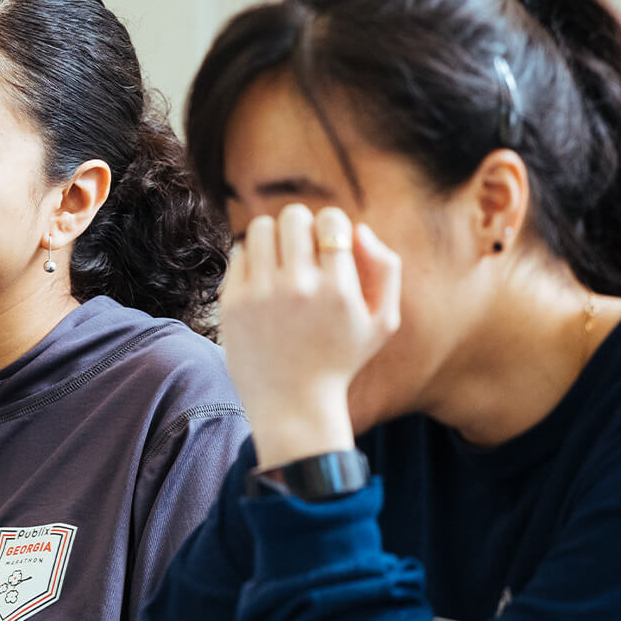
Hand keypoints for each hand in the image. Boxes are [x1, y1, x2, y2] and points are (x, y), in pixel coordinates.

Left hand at [220, 204, 401, 466]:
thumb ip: (386, 269)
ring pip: (261, 228)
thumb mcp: (383, 322)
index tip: (329, 244)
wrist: (293, 404)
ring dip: (274, 236)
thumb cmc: (341, 360)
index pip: (331, 220)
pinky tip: (262, 277)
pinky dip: (252, 257)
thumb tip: (359, 228)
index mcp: (339, 289)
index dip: (332, 224)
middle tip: (303, 250)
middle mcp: (299, 287)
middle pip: (293, 217)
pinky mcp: (234, 303)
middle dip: (301, 226)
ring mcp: (262, 294)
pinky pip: (239, 253)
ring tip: (281, 258)